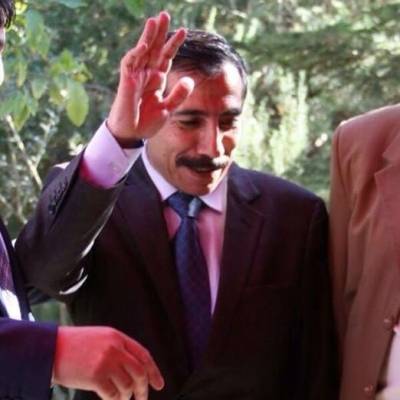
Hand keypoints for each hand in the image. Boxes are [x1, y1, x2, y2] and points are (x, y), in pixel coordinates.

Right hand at [53, 326, 163, 399]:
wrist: (51, 346)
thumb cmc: (75, 345)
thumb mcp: (101, 338)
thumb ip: (118, 349)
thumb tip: (134, 369)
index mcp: (118, 337)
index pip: (143, 355)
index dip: (153, 371)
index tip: (159, 384)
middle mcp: (115, 348)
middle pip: (139, 372)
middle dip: (143, 389)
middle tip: (142, 398)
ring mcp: (106, 362)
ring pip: (127, 386)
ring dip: (127, 397)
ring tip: (121, 399)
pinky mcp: (95, 376)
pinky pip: (113, 395)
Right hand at [107, 11, 193, 144]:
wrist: (132, 135)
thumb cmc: (147, 122)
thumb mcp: (167, 109)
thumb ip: (178, 95)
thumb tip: (190, 80)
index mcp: (157, 79)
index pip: (166, 57)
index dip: (173, 44)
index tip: (183, 31)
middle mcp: (146, 74)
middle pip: (154, 49)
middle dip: (160, 33)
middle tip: (165, 14)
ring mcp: (135, 76)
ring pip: (142, 52)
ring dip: (148, 37)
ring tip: (154, 21)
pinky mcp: (126, 82)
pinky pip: (130, 64)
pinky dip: (136, 54)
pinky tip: (144, 45)